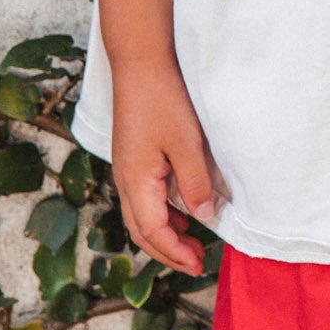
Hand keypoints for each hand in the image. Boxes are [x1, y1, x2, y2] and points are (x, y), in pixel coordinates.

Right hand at [110, 61, 222, 276]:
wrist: (140, 64)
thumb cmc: (163, 99)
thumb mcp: (187, 143)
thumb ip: (195, 183)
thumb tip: (203, 218)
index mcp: (136, 181)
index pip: (153, 231)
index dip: (176, 253)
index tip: (199, 265)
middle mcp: (125, 180)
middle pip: (141, 231)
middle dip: (168, 251)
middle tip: (196, 262)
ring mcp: (127, 169)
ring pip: (141, 216)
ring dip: (165, 233)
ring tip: (192, 242)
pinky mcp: (133, 158)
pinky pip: (144, 198)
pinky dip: (162, 213)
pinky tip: (182, 210)